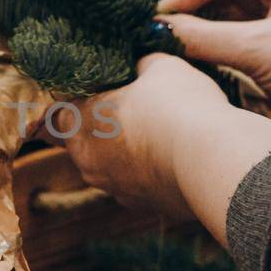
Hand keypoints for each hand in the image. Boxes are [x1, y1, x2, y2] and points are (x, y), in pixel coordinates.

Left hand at [55, 52, 232, 224]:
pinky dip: (147, 170)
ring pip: (109, 165)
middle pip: (81, 140)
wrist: (214, 162)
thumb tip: (141, 66)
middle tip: (127, 106)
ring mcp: (114, 188)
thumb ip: (142, 64)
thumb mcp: (162, 66)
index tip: (94, 90)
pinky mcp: (141, 205)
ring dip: (124, 151)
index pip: (57, 112)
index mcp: (79, 123)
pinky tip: (171, 156)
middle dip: (100, 125)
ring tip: (155, 131)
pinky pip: (136, 183)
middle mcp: (87, 162)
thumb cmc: (180, 106)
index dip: (74, 99)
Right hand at [158, 0, 270, 140]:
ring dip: (196, 24)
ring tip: (169, 42)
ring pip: (223, 9)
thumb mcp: (259, 51)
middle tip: (159, 27)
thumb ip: (203, 38)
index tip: (164, 12)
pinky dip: (209, 42)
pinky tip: (189, 54)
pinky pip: (232, 33)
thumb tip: (156, 30)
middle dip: (188, 3)